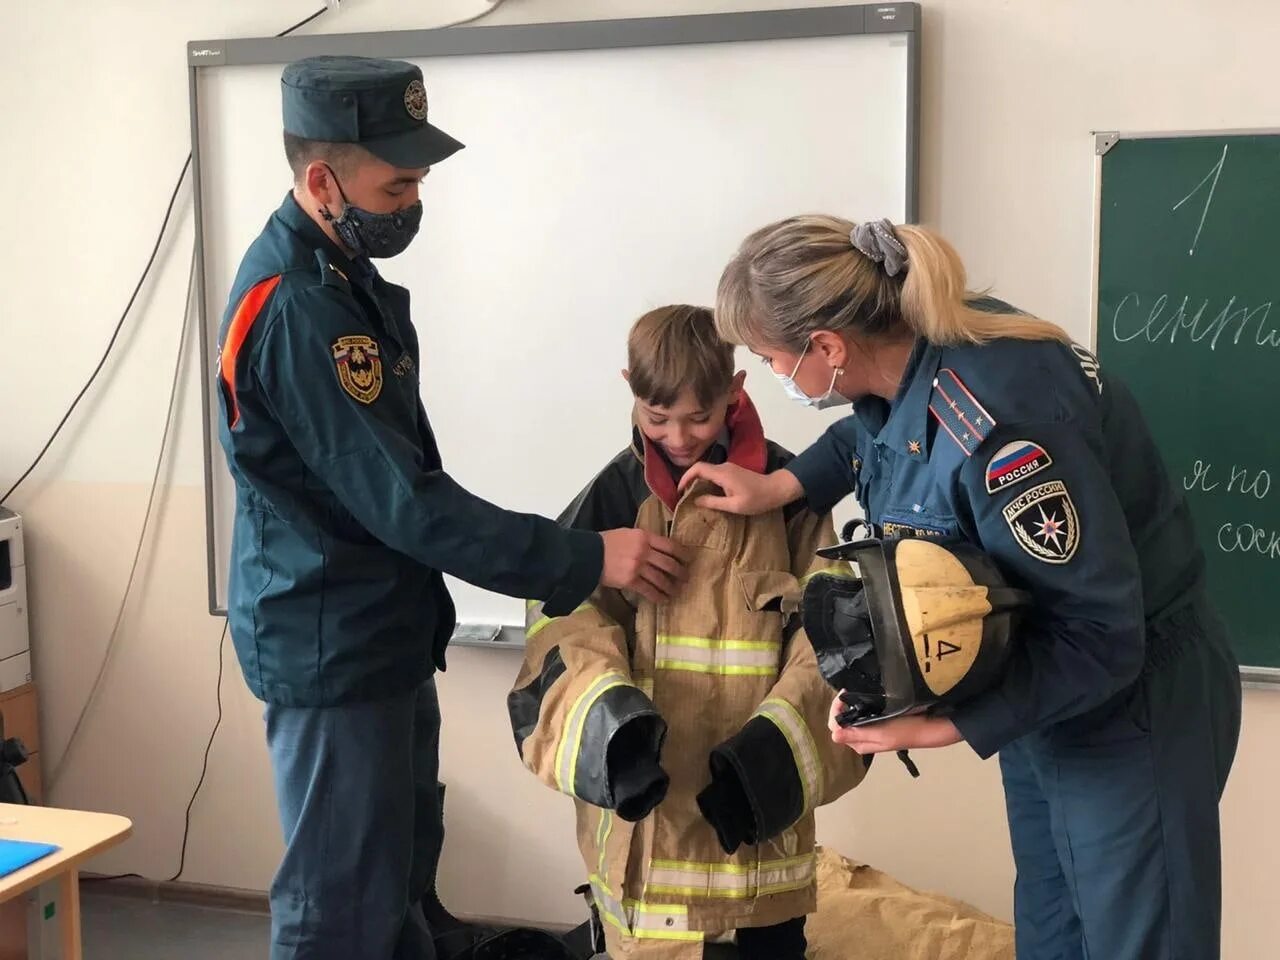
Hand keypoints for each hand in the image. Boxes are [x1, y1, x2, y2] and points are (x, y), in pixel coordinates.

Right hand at [600, 529, 688, 604]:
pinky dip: (658, 596)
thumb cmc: (607, 542)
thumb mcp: (628, 533)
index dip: (682, 554)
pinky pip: (649, 590)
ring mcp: (638, 567)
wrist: (588, 554)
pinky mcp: (630, 581)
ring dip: (671, 587)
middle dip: (680, 572)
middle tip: (686, 578)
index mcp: (644, 537)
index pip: (670, 545)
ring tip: (677, 591)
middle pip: (669, 564)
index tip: (689, 560)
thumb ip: (644, 540)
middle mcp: (644, 551)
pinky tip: (663, 600)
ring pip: (661, 579)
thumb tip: (659, 548)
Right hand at [676, 462, 801, 515]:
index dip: (686, 477)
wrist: (776, 489)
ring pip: (708, 471)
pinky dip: (707, 482)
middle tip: (684, 495)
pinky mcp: (733, 471)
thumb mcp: (734, 506)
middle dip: (690, 480)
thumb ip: (714, 502)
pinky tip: (707, 493)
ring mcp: (729, 468)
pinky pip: (714, 474)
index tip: (680, 490)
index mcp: (722, 474)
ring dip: (698, 481)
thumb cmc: (757, 499)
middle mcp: (724, 467)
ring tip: (693, 496)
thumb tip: (696, 501)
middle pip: (701, 469)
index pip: (698, 469)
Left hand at [828, 695, 961, 753]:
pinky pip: (861, 712)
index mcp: (859, 744)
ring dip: (848, 704)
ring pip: (850, 716)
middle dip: (840, 707)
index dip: (835, 712)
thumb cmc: (904, 731)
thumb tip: (833, 737)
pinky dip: (858, 703)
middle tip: (847, 691)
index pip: (836, 728)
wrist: (927, 727)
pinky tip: (861, 695)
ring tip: (852, 690)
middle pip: (841, 722)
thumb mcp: (881, 733)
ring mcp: (869, 728)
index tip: (843, 696)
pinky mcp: (877, 720)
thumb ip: (857, 734)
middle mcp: (861, 737)